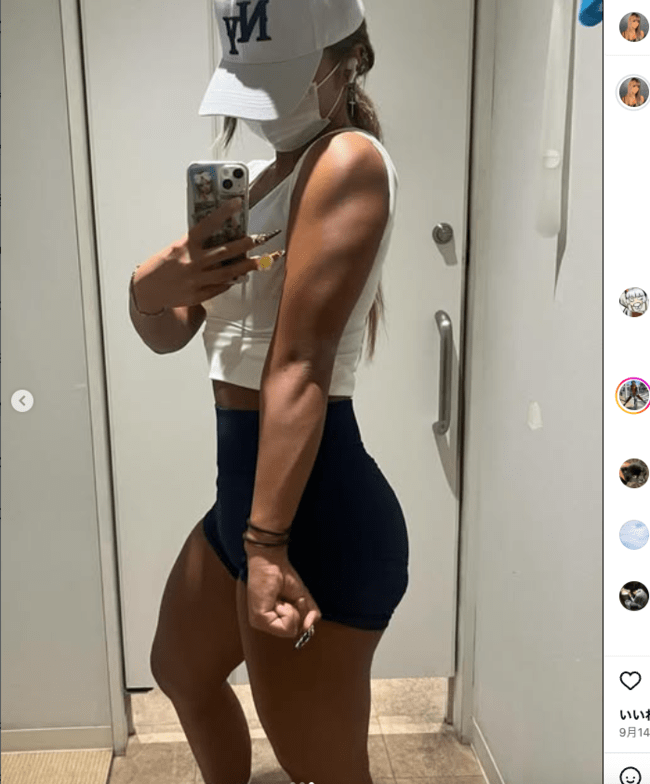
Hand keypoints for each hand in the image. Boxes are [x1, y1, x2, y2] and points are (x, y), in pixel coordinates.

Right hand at [133, 198, 269, 311]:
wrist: (147, 290)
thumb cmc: (162, 265)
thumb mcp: (176, 248)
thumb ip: (196, 244)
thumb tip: (220, 239)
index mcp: (185, 246)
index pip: (207, 225)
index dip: (224, 213)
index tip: (238, 203)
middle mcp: (191, 262)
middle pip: (224, 252)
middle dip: (244, 245)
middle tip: (259, 239)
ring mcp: (195, 280)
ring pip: (226, 273)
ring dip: (245, 266)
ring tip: (259, 261)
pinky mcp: (197, 295)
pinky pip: (219, 288)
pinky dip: (230, 282)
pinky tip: (240, 277)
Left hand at [244, 544, 321, 639]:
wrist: (272, 562)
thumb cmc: (284, 576)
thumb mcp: (303, 598)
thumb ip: (311, 615)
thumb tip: (308, 628)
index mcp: (273, 619)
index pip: (295, 629)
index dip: (301, 613)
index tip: (293, 599)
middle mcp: (265, 623)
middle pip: (294, 631)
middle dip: (297, 612)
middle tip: (286, 598)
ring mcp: (260, 622)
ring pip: (290, 630)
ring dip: (292, 611)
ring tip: (280, 598)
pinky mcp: (259, 619)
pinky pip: (285, 626)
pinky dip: (288, 611)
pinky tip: (276, 600)